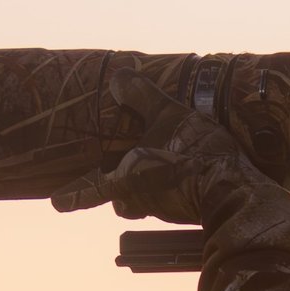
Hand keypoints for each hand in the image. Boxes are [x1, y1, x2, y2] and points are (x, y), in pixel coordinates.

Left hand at [51, 70, 264, 224]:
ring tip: (166, 174)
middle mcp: (143, 201)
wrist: (232, 189)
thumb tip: (118, 76)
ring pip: (150, 204)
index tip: (57, 203)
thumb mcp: (167, 114)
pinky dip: (181, 192)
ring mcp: (168, 210)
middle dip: (121, 196)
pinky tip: (194, 178)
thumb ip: (141, 96)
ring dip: (153, 193)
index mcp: (126, 180)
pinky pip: (178, 203)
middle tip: (122, 186)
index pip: (92, 190)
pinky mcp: (193, 213)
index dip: (73, 196)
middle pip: (123, 204)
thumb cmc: (193, 154)